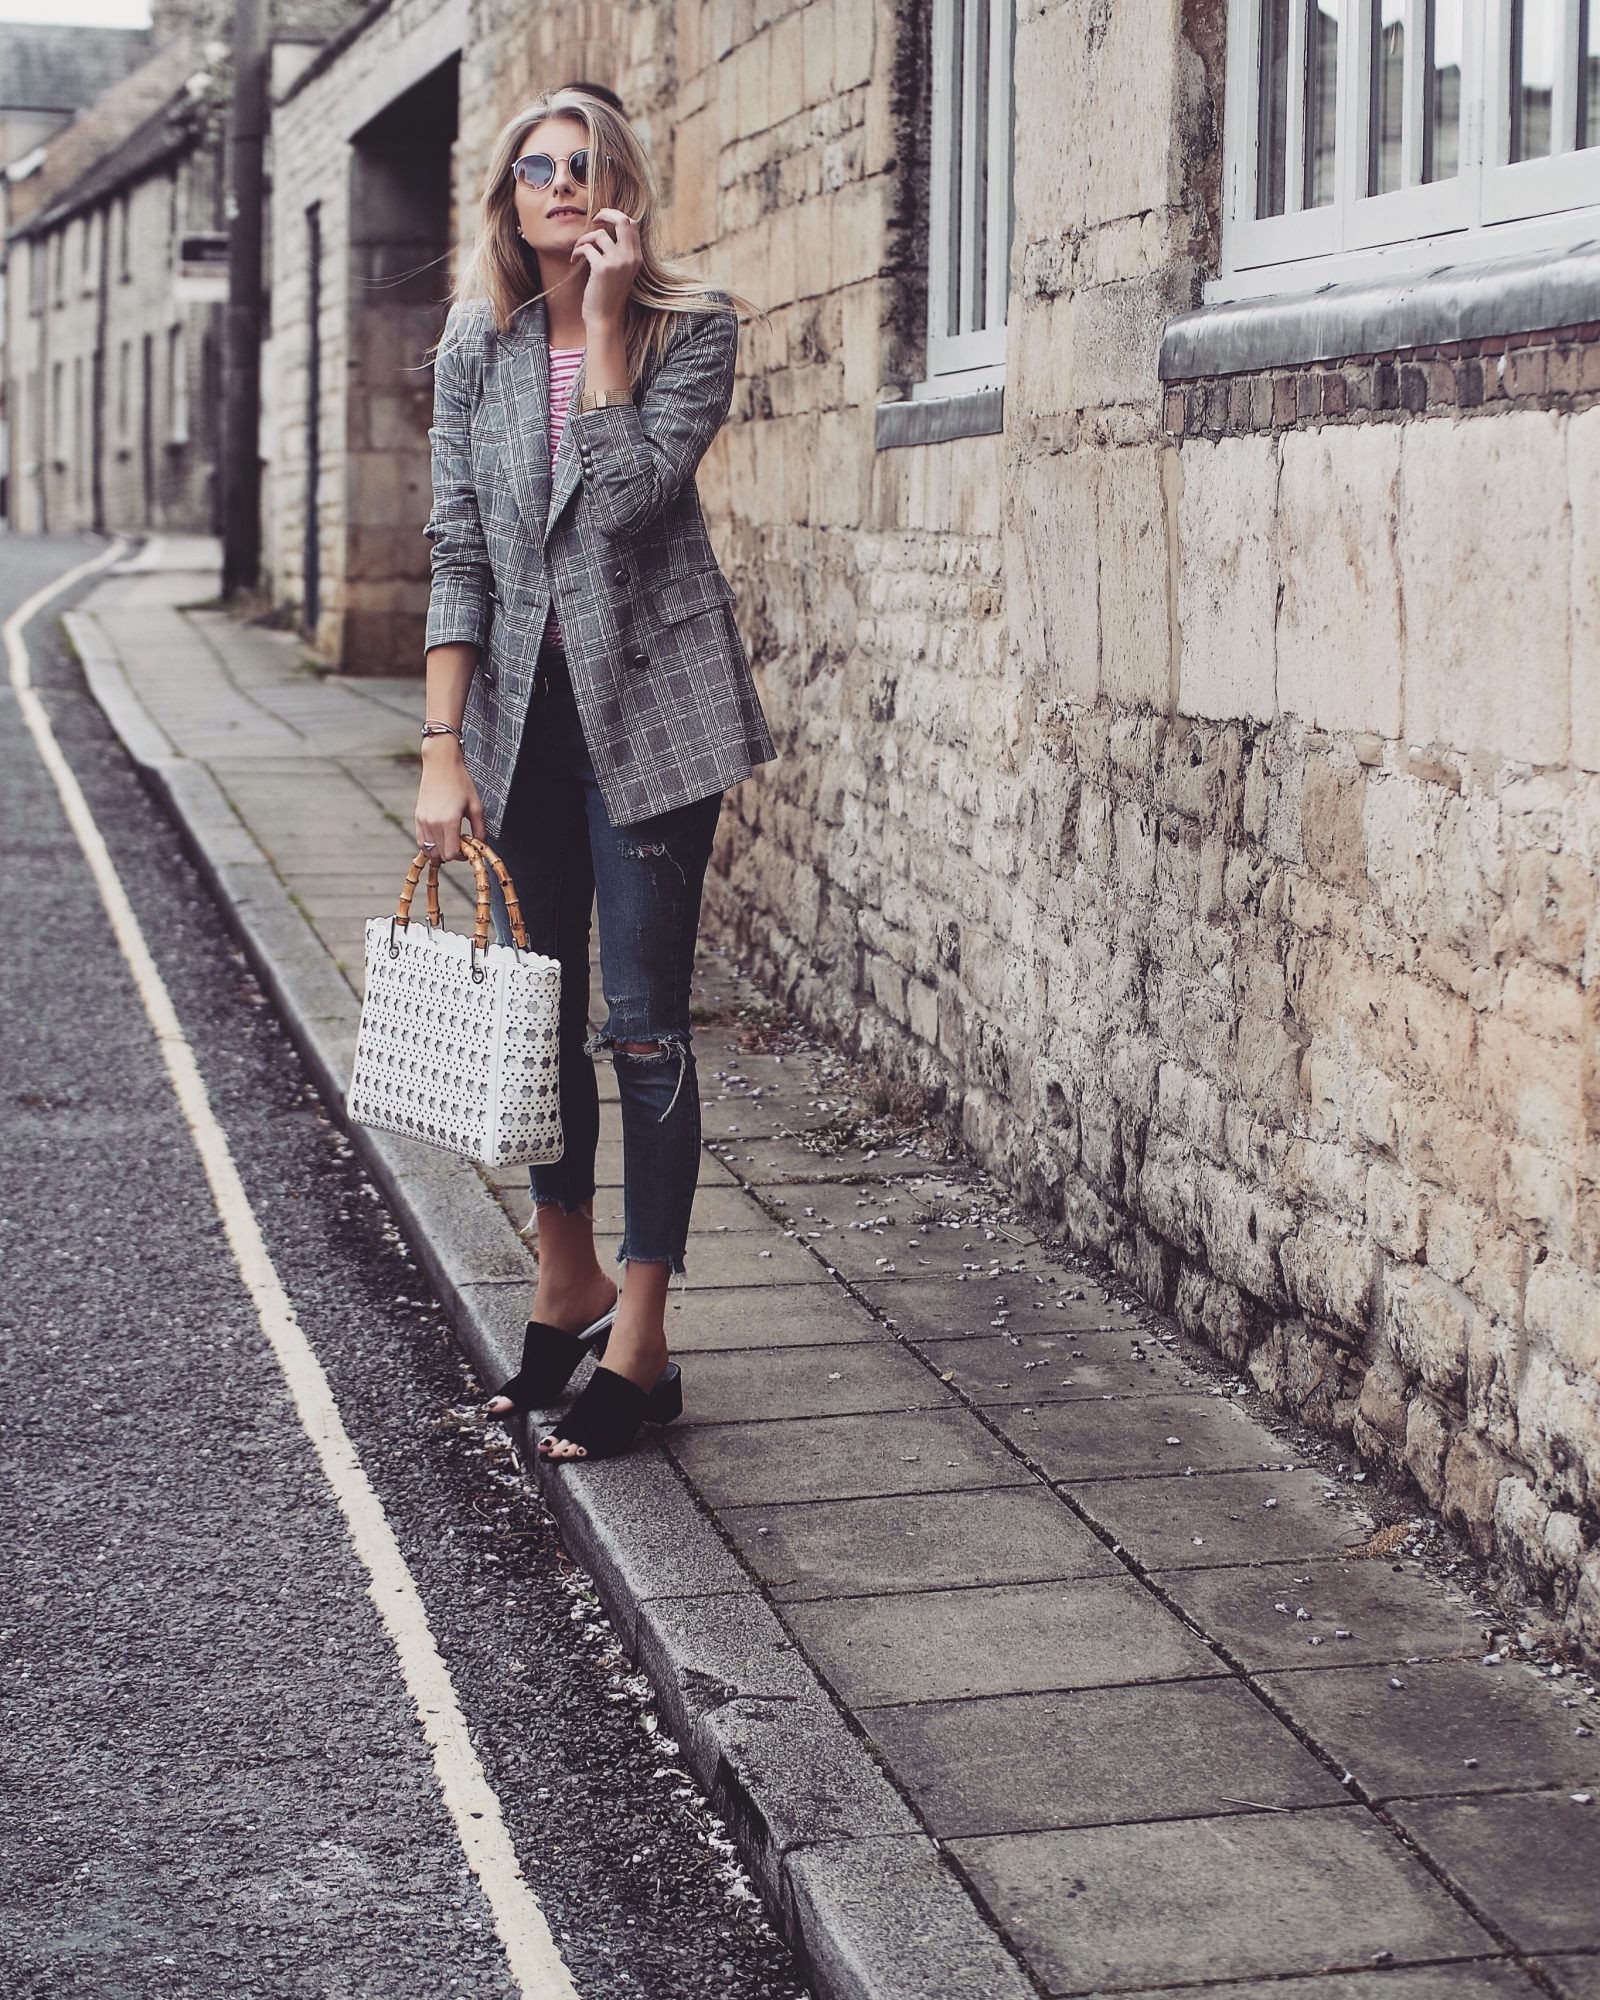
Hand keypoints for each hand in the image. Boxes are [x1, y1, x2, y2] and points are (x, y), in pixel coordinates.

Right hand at [414, 741, 485, 863]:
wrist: (441, 764)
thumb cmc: (460, 782)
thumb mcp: (476, 806)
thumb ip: (480, 829)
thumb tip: (482, 846)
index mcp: (449, 822)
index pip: (452, 854)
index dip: (462, 856)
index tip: (469, 849)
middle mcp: (433, 824)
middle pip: (441, 855)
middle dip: (453, 853)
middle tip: (462, 842)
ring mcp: (423, 821)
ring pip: (429, 851)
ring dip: (441, 850)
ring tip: (452, 838)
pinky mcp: (418, 818)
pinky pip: (421, 841)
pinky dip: (431, 845)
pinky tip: (441, 837)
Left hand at [573, 208, 641, 325]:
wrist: (605, 319)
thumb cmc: (609, 296)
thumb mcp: (621, 272)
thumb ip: (620, 252)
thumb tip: (606, 230)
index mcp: (637, 257)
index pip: (632, 224)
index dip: (617, 216)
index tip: (604, 220)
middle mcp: (630, 257)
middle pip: (622, 220)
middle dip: (606, 214)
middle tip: (594, 218)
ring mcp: (617, 262)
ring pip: (599, 234)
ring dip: (584, 239)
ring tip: (579, 250)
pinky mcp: (602, 268)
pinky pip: (587, 247)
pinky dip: (577, 251)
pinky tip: (574, 260)